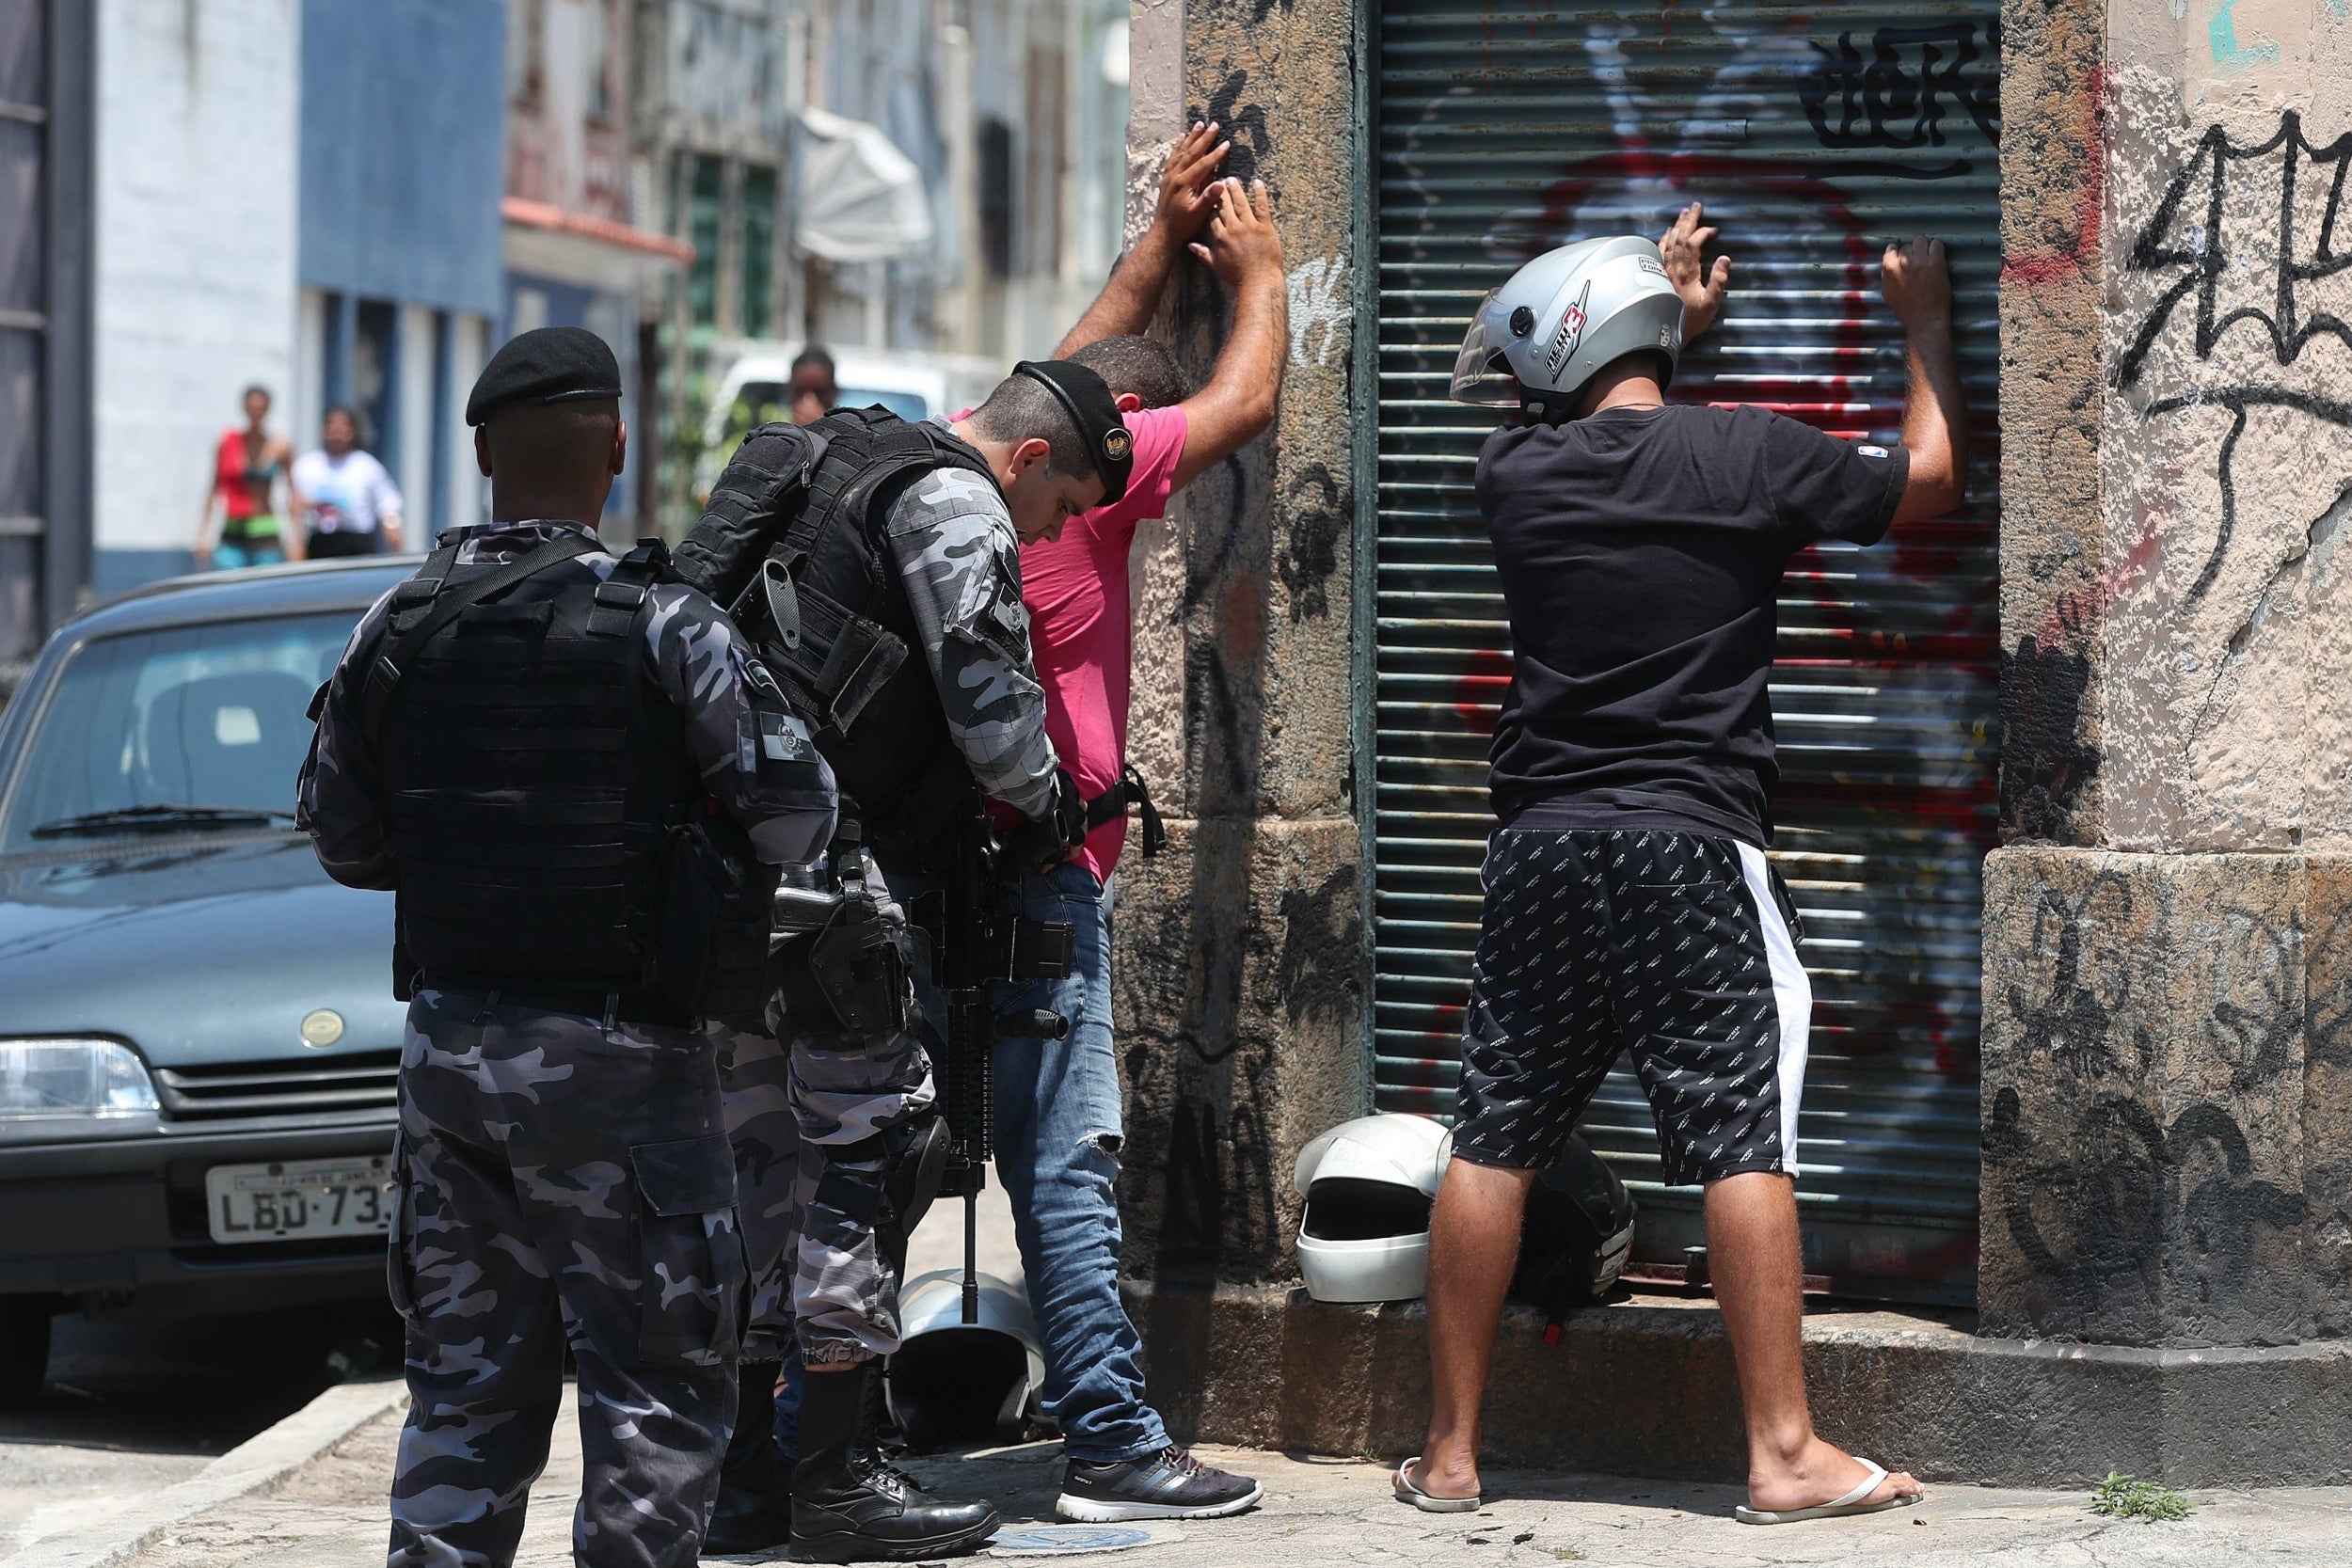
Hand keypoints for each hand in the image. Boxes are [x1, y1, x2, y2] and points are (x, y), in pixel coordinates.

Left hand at [1153, 121, 1232, 246]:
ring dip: (1191, 137)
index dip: (1216, 154)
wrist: (1163, 232)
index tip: (1226, 143)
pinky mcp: (1166, 178)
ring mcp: (1169, 176)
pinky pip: (1173, 157)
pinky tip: (1181, 138)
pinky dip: (1178, 146)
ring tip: (1199, 124)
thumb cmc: (1183, 225)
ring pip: (1181, 151)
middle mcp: (1175, 176)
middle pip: (1192, 152)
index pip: (1203, 164)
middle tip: (1214, 125)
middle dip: (1204, 138)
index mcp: (1184, 184)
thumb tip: (1221, 183)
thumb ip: (1208, 198)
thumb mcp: (1198, 214)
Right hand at [1189, 178, 1283, 287]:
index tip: (1209, 194)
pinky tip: (1257, 183)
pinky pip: (1262, 206)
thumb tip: (1190, 246)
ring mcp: (1249, 226)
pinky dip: (1260, 193)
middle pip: (1224, 205)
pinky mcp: (1265, 227)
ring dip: (1236, 189)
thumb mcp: (1216, 265)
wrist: (1257, 282)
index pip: (1212, 215)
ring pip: (1241, 202)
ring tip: (1233, 179)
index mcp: (1220, 237)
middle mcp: (1233, 228)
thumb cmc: (1236, 276)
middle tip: (1220, 179)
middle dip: (1221, 191)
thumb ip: (1203, 253)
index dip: (1210, 203)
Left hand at [1660, 201, 1730, 340]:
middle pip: (1679, 237)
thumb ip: (1719, 281)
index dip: (1703, 232)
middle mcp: (1672, 269)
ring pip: (1668, 242)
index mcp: (1686, 273)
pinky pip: (1660, 251)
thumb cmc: (1691, 321)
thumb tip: (1725, 259)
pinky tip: (1667, 232)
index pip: (1693, 243)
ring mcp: (1663, 271)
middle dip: (1688, 220)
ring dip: (1677, 226)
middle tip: (1696, 206)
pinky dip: (1665, 239)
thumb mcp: (1711, 304)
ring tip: (1684, 213)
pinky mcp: (1658, 276)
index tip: (1714, 230)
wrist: (1666, 333)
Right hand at [1880, 236, 1950, 331]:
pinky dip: (1937, 248)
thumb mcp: (1887, 293)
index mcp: (1889, 269)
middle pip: (1907, 245)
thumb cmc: (1906, 309)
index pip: (1891, 249)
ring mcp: (1920, 260)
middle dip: (1912, 252)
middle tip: (1918, 262)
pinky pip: (1936, 244)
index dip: (1898, 253)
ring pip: (1921, 240)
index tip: (1904, 257)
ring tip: (1928, 257)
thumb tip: (1888, 263)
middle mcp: (1903, 262)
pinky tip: (1937, 257)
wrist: (1925, 318)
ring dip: (1925, 247)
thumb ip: (1886, 275)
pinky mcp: (1935, 261)